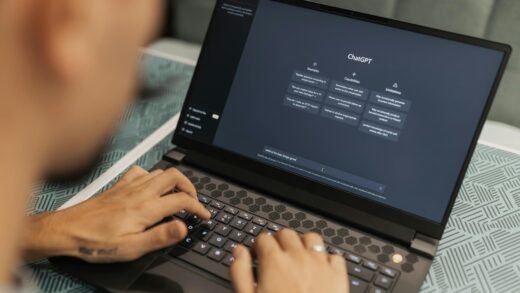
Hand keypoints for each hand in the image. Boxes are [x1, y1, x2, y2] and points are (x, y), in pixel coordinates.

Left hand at [23, 166, 209, 262]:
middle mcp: (140, 192)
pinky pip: (141, 171)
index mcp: (146, 208)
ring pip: (160, 172)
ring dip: (175, 181)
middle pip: (175, 176)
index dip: (199, 207)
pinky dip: (153, 176)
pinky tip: (151, 186)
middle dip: (191, 187)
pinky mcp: (119, 185)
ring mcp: (129, 186)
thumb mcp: (131, 248)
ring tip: (178, 195)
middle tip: (194, 201)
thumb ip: (160, 237)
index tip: (204, 216)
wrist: (67, 230)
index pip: (182, 200)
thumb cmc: (96, 242)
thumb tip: (183, 227)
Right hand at [230, 229, 348, 292]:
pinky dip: (327, 259)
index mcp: (274, 262)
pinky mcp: (338, 275)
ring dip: (303, 244)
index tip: (258, 255)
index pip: (263, 238)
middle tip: (276, 256)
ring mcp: (320, 264)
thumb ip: (240, 272)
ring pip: (311, 238)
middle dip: (279, 242)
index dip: (258, 246)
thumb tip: (238, 252)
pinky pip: (334, 256)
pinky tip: (320, 270)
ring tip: (299, 257)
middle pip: (286, 234)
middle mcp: (297, 257)